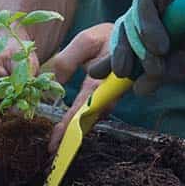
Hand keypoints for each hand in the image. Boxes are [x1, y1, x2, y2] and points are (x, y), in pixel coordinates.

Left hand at [48, 23, 113, 152]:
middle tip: (53, 150)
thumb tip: (53, 84)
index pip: (85, 106)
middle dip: (71, 136)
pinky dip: (81, 122)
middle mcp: (111, 93)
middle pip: (90, 120)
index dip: (69, 124)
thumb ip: (67, 61)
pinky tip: (68, 129)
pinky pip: (95, 113)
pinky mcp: (110, 98)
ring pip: (93, 119)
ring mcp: (112, 97)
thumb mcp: (86, 41)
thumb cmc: (106, 37)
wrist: (131, 35)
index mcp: (105, 78)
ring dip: (76, 132)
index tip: (55, 141)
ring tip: (57, 145)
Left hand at [89, 0, 184, 94]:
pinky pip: (145, 1)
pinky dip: (149, 24)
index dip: (111, 58)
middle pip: (124, 32)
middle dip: (122, 54)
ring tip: (157, 59)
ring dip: (140, 45)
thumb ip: (161, 73)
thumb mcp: (183, 63)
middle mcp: (151, 12)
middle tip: (126, 73)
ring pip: (131, 19)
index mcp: (153, 30)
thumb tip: (138, 89)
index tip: (98, 76)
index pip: (125, 43)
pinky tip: (161, 43)